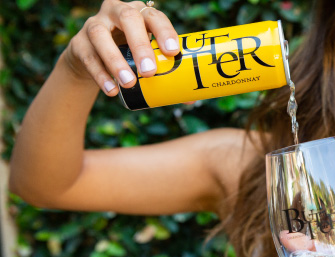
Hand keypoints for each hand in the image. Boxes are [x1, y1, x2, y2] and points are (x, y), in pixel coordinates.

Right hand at [63, 0, 179, 95]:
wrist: (91, 59)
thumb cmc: (129, 56)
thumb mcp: (146, 59)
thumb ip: (166, 75)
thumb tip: (191, 100)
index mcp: (140, 14)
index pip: (154, 16)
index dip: (164, 31)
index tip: (173, 52)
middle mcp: (116, 12)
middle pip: (128, 18)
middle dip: (140, 44)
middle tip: (150, 71)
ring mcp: (94, 25)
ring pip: (101, 35)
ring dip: (116, 60)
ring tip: (129, 83)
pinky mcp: (78, 43)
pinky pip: (88, 56)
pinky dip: (100, 74)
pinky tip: (112, 90)